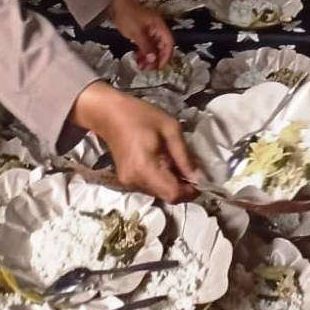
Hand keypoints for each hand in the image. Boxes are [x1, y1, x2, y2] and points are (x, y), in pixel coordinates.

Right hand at [70, 81, 196, 201]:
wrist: (108, 113)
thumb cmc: (140, 116)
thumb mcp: (170, 129)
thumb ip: (184, 155)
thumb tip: (198, 177)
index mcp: (145, 169)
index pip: (173, 195)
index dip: (190, 191)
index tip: (201, 180)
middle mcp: (135, 182)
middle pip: (167, 196)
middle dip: (183, 185)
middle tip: (190, 166)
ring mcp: (128, 183)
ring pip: (159, 192)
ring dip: (172, 181)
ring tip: (174, 159)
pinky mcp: (126, 180)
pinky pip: (151, 186)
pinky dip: (161, 178)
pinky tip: (162, 161)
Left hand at [106, 0, 172, 68]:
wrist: (116, 3)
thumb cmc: (127, 12)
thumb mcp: (137, 32)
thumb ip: (146, 47)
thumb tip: (153, 59)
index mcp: (160, 26)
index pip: (169, 44)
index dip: (166, 56)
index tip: (160, 66)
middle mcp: (157, 28)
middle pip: (162, 47)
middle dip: (157, 59)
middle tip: (150, 68)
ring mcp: (150, 30)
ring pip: (153, 47)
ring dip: (149, 57)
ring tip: (142, 66)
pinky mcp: (142, 31)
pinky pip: (146, 44)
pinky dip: (143, 52)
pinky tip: (137, 58)